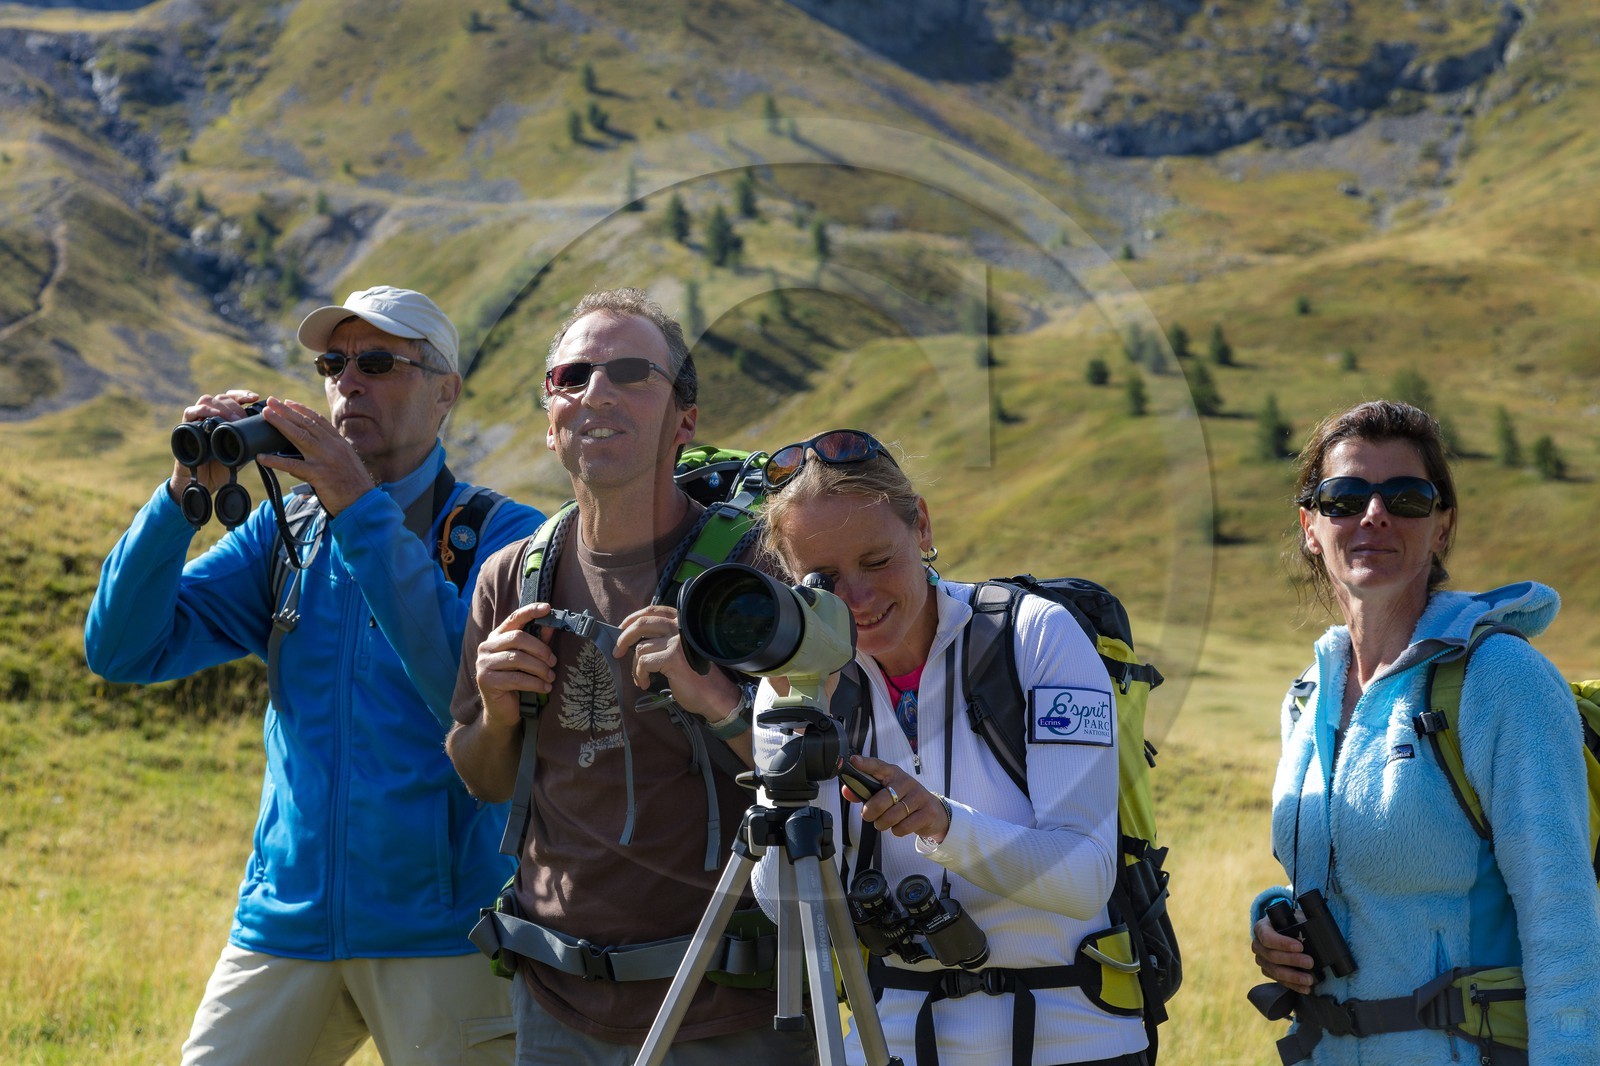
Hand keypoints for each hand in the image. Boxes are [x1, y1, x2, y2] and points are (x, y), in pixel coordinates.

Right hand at [168, 390, 261, 500]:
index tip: (255, 398)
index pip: (232, 398)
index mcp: (224, 417)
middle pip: (221, 397)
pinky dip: (203, 410)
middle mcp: (210, 415)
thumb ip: (251, 440)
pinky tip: (214, 415)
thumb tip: (269, 434)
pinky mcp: (185, 427)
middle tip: (243, 418)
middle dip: (235, 404)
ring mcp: (197, 420)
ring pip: (206, 400)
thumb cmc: (223, 466)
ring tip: (233, 419)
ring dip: (222, 406)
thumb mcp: (241, 451)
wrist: (204, 482)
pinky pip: (190, 411)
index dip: (243, 395)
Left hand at [253, 397, 374, 515]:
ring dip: (280, 424)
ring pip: (299, 436)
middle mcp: (332, 446)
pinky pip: (292, 466)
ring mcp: (325, 459)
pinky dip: (275, 461)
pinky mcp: (317, 474)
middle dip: (286, 410)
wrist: (363, 502)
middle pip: (306, 423)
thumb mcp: (346, 462)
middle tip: (271, 401)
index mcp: (339, 442)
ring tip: (266, 415)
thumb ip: (329, 453)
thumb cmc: (354, 486)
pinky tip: (262, 457)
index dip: (302, 409)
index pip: (318, 420)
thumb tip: (306, 452)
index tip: (288, 402)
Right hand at [473, 602, 558, 731]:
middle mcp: (486, 647)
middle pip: (518, 638)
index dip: (530, 611)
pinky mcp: (486, 680)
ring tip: (551, 677)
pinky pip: (517, 678)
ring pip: (518, 658)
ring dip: (540, 668)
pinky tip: (545, 687)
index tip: (548, 608)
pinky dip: (535, 683)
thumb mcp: (529, 660)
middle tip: (553, 662)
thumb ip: (538, 642)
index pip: (514, 619)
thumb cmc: (517, 682)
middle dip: (541, 650)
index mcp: (496, 637)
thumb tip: (552, 626)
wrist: (501, 712)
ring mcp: (483, 663)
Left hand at [613, 605, 739, 718]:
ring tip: (641, 678)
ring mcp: (677, 642)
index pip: (653, 610)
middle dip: (624, 637)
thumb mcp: (679, 649)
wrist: (713, 695)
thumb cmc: (695, 675)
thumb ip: (662, 638)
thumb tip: (630, 636)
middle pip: (642, 623)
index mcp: (682, 623)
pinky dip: (639, 675)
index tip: (621, 629)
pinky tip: (645, 683)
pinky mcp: (673, 658)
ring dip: (635, 666)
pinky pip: (644, 662)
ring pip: (640, 647)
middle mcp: (681, 628)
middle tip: (617, 652)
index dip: (633, 618)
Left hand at [845, 754, 951, 843]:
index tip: (853, 762)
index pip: (878, 766)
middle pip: (882, 799)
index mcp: (893, 773)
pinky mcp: (927, 812)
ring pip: (892, 816)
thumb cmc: (903, 799)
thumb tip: (847, 792)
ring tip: (884, 822)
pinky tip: (899, 826)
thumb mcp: (885, 792)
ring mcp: (918, 796)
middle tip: (868, 816)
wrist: (933, 811)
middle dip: (870, 812)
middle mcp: (906, 782)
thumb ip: (864, 791)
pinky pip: (903, 827)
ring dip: (883, 824)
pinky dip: (897, 830)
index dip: (865, 764)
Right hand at [1252, 915, 1314, 991]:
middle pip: (1272, 956)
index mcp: (1261, 928)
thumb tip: (1315, 929)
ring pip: (1275, 971)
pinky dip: (1294, 985)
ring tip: (1310, 979)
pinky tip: (1305, 988)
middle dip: (1293, 960)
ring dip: (1294, 977)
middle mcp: (1258, 945)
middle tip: (1310, 962)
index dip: (1283, 943)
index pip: (1267, 937)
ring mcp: (1261, 960)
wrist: (1283, 931)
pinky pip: (1280, 981)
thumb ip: (1300, 921)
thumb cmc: (1290, 923)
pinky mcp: (1267, 972)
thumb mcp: (1293, 917)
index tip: (1300, 947)